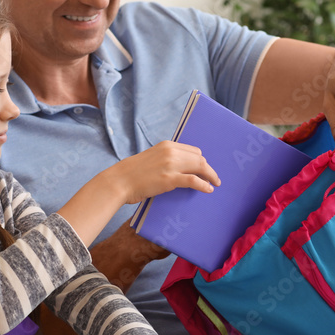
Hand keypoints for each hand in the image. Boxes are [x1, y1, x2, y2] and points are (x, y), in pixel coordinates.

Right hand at [106, 141, 220, 204]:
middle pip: (199, 158)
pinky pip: (193, 181)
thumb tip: (182, 169)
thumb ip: (167, 160)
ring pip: (200, 167)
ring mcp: (171, 165)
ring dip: (210, 176)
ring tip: (214, 184)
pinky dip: (204, 185)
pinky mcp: (170, 179)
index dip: (201, 161)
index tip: (205, 169)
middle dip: (208, 168)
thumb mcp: (152, 158)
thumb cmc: (134, 173)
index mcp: (167, 145)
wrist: (120, 181)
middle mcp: (171, 152)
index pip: (193, 151)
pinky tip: (209, 189)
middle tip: (213, 178)